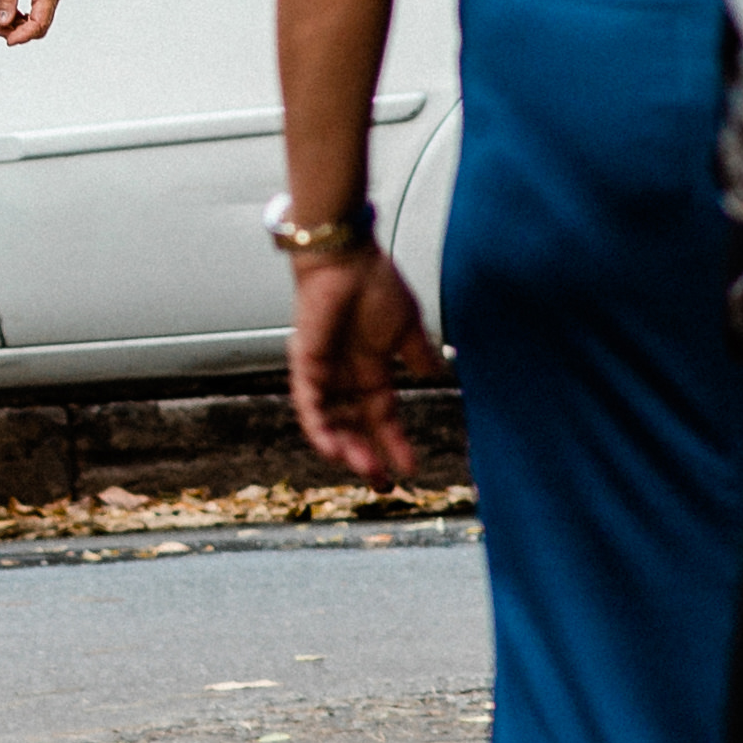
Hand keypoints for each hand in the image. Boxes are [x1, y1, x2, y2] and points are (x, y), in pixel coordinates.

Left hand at [0, 0, 61, 43]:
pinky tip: (9, 16)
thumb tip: (3, 21)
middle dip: (19, 32)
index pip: (39, 22)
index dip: (23, 35)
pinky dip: (23, 19)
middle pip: (40, 26)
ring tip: (0, 23)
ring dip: (20, 27)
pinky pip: (37, 13)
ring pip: (38, 22)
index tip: (8, 40)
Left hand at [286, 242, 445, 486]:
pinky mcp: (305, 366)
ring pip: (331, 424)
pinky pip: (309, 407)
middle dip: (368, 457)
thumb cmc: (374, 283)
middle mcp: (344, 375)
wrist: (348, 258)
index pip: (381, 416)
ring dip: (347, 451)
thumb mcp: (407, 327)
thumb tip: (436, 374)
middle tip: (383, 484)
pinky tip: (336, 451)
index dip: (395, 443)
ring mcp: (323, 372)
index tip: (410, 469)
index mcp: (370, 367)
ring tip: (367, 472)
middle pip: (354, 428)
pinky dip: (320, 431)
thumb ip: (419, 354)